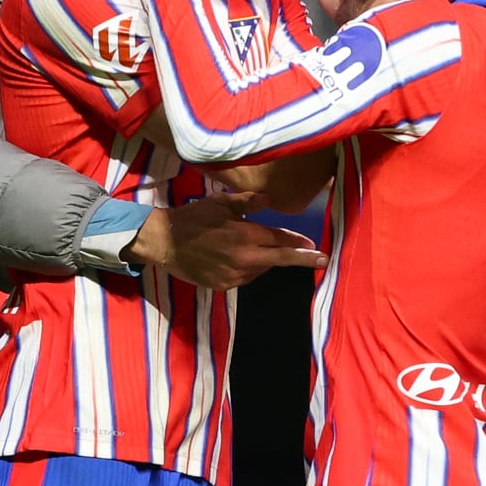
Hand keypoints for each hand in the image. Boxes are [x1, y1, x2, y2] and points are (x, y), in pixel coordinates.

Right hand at [136, 187, 324, 288]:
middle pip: (279, 259)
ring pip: (261, 269)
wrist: (164, 242)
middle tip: (321, 261)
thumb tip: (270, 199)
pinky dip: (248, 268)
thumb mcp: (220, 203)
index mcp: (245, 236)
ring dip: (266, 260)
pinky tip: (239, 258)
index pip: (280, 240)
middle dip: (302, 259)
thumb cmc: (193, 218)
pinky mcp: (223, 285)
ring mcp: (234, 275)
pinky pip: (245, 277)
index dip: (299, 243)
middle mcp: (244, 259)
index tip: (316, 247)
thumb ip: (247, 201)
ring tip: (253, 248)